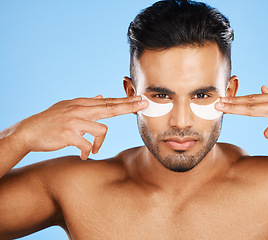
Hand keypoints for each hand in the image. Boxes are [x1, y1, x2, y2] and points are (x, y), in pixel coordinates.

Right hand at [12, 95, 147, 159]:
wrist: (29, 131)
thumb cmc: (50, 120)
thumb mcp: (67, 107)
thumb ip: (85, 102)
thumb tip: (100, 96)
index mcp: (81, 104)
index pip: (108, 102)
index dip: (125, 101)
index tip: (140, 99)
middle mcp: (80, 110)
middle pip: (110, 108)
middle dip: (129, 106)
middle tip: (144, 104)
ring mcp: (74, 122)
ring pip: (101, 130)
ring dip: (99, 144)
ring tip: (92, 149)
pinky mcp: (68, 134)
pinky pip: (87, 145)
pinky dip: (87, 152)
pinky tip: (83, 156)